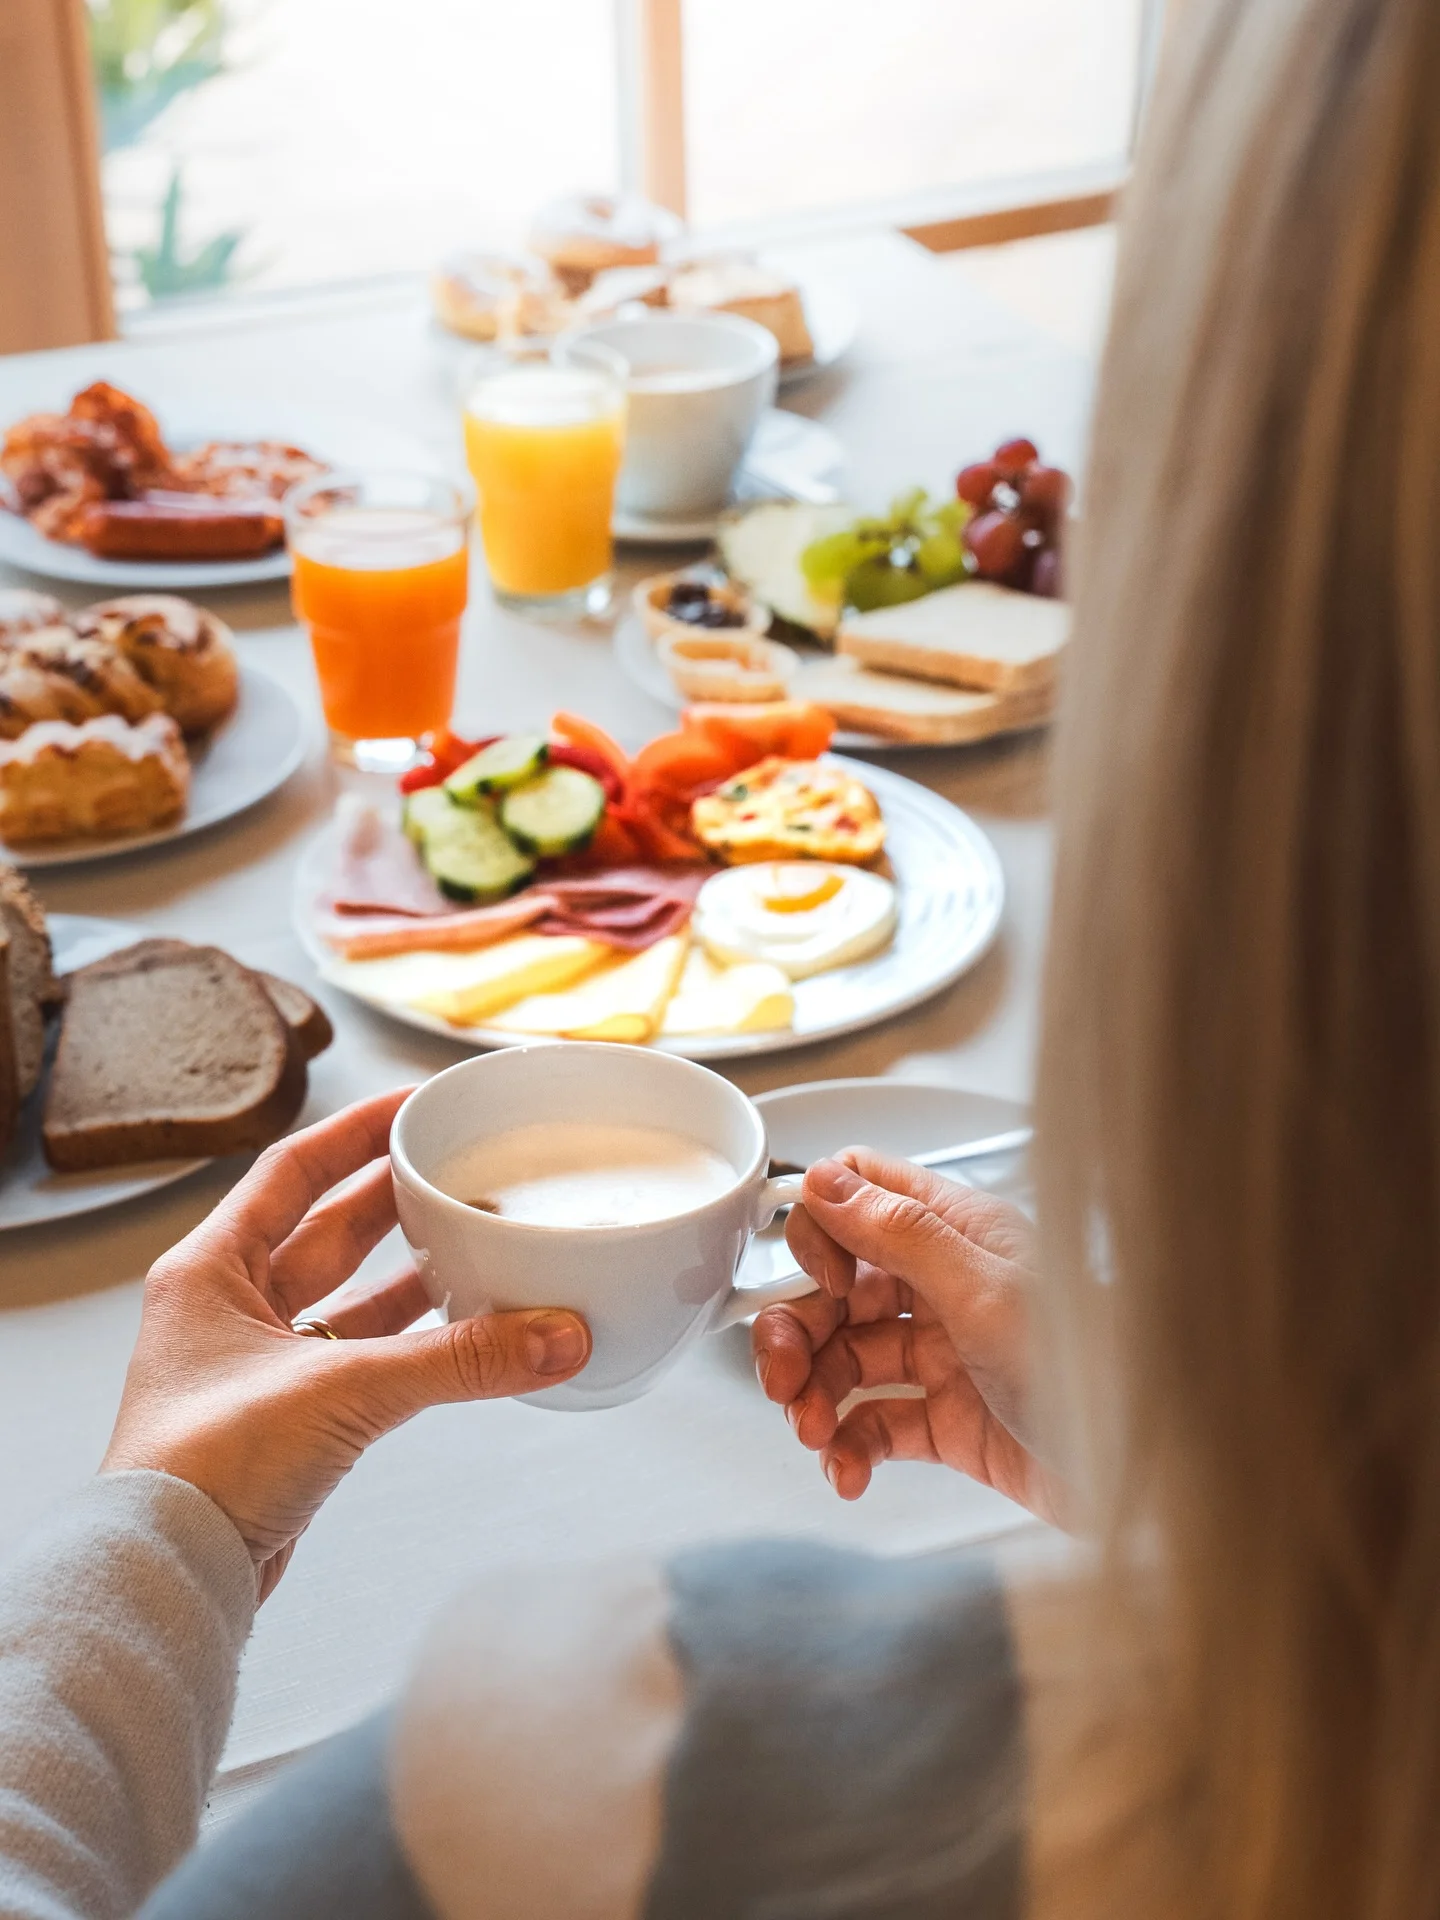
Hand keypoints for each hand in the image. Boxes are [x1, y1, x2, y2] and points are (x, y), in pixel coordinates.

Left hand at [102, 1088, 590, 1599]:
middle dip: (395, 1198)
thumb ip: (460, 1361)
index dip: (356, 1131)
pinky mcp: (286, 1421)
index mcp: (210, 1269)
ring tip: (477, 1240)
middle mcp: (226, 1308)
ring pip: (346, 1297)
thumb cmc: (204, 1470)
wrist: (169, 1576)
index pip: (292, 1169)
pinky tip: (460, 1330)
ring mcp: (256, 1366)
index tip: (415, 1106)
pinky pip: (361, 1357)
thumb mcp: (344, 1390)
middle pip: (324, 1228)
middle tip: (461, 1169)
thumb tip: (557, 1335)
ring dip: (410, 1272)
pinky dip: (412, 1343)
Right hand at [751, 1150, 1061, 1521]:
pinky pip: (874, 1423)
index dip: (822, 1232)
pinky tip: (847, 1469)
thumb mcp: (986, 1289)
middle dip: (798, 1332)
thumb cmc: (1094, 1368)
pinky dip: (849, 1446)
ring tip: (813, 1432)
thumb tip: (825, 1180)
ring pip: (847, 1359)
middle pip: (839, 1290)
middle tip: (783, 1378)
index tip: (821, 1280)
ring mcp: (946, 1354)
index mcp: (959, 1233)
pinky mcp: (949, 1421)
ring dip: (815, 1395)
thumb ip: (900, 1232)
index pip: (862, 1197)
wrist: (1148, 1475)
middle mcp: (947, 1285)